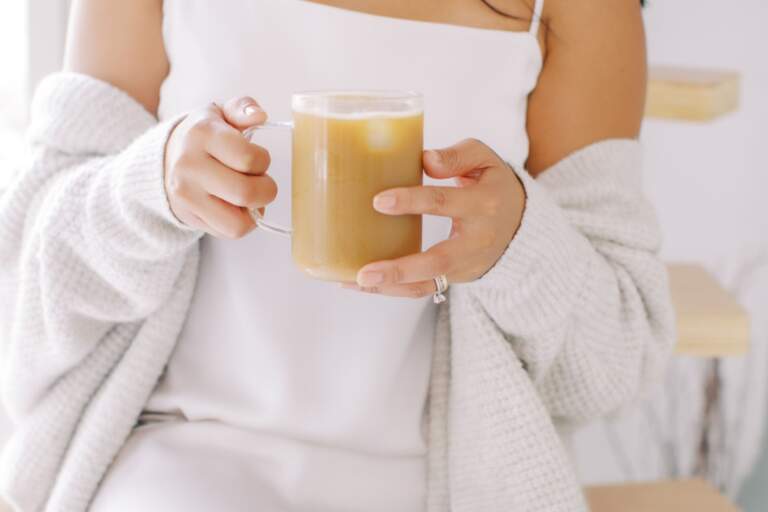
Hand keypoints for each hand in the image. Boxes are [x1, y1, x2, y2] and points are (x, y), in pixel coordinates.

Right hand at [164, 96, 276, 237]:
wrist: (165, 159)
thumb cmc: (204, 136)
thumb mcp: (221, 113)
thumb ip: (243, 108)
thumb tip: (260, 115)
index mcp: (202, 135)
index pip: (249, 159)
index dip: (263, 161)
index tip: (258, 159)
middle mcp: (189, 166)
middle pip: (246, 193)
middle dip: (266, 189)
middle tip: (260, 181)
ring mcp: (186, 195)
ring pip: (238, 222)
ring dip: (254, 211)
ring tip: (248, 196)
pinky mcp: (189, 217)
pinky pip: (229, 232)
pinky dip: (241, 222)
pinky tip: (235, 206)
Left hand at [348, 139, 525, 297]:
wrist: (520, 226)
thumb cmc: (492, 186)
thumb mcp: (485, 161)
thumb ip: (457, 156)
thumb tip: (424, 160)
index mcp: (482, 204)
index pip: (443, 202)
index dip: (411, 202)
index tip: (378, 201)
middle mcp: (476, 240)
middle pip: (437, 260)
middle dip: (399, 268)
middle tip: (364, 271)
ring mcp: (465, 265)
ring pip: (427, 283)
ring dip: (390, 287)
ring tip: (355, 281)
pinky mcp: (454, 278)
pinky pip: (422, 289)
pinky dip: (392, 289)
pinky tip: (361, 283)